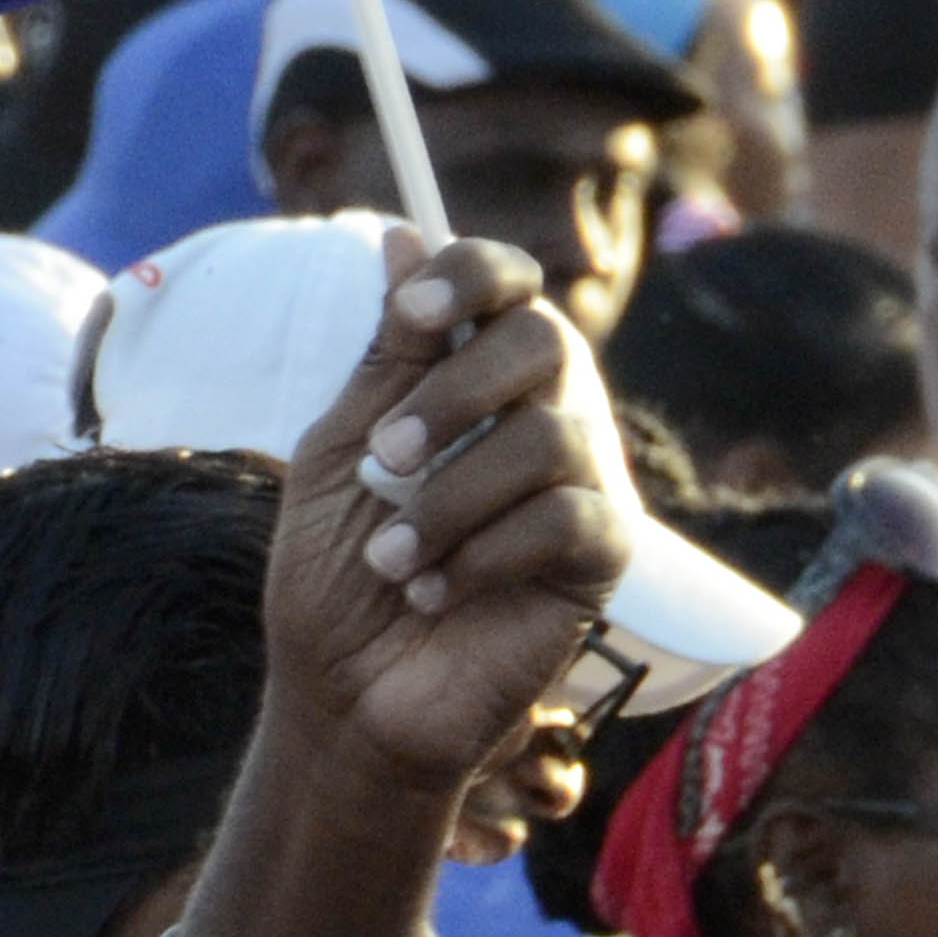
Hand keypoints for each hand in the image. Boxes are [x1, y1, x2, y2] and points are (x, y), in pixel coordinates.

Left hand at [265, 232, 628, 806]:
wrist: (346, 701)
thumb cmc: (336, 579)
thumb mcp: (339, 454)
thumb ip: (383, 357)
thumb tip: (402, 235)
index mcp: (474, 380)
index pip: (505, 286)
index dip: (472, 275)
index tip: (414, 310)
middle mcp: (540, 415)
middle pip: (547, 338)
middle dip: (455, 390)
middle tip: (383, 459)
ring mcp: (578, 485)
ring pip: (551, 435)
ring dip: (451, 497)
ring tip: (392, 558)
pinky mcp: (601, 560)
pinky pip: (573, 519)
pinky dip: (490, 552)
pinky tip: (441, 592)